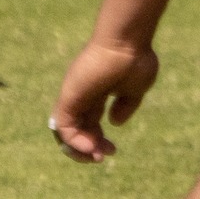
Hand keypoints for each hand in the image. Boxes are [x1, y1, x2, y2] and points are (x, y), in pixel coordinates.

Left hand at [49, 39, 159, 161]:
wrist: (126, 42)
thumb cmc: (135, 59)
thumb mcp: (136, 88)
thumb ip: (126, 105)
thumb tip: (114, 122)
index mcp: (98, 92)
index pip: (90, 123)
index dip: (97, 141)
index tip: (112, 150)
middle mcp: (82, 95)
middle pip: (77, 129)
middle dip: (89, 147)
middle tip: (104, 156)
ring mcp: (73, 96)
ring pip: (65, 131)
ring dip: (78, 149)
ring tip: (96, 156)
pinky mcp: (68, 97)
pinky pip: (63, 127)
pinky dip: (74, 141)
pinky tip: (91, 147)